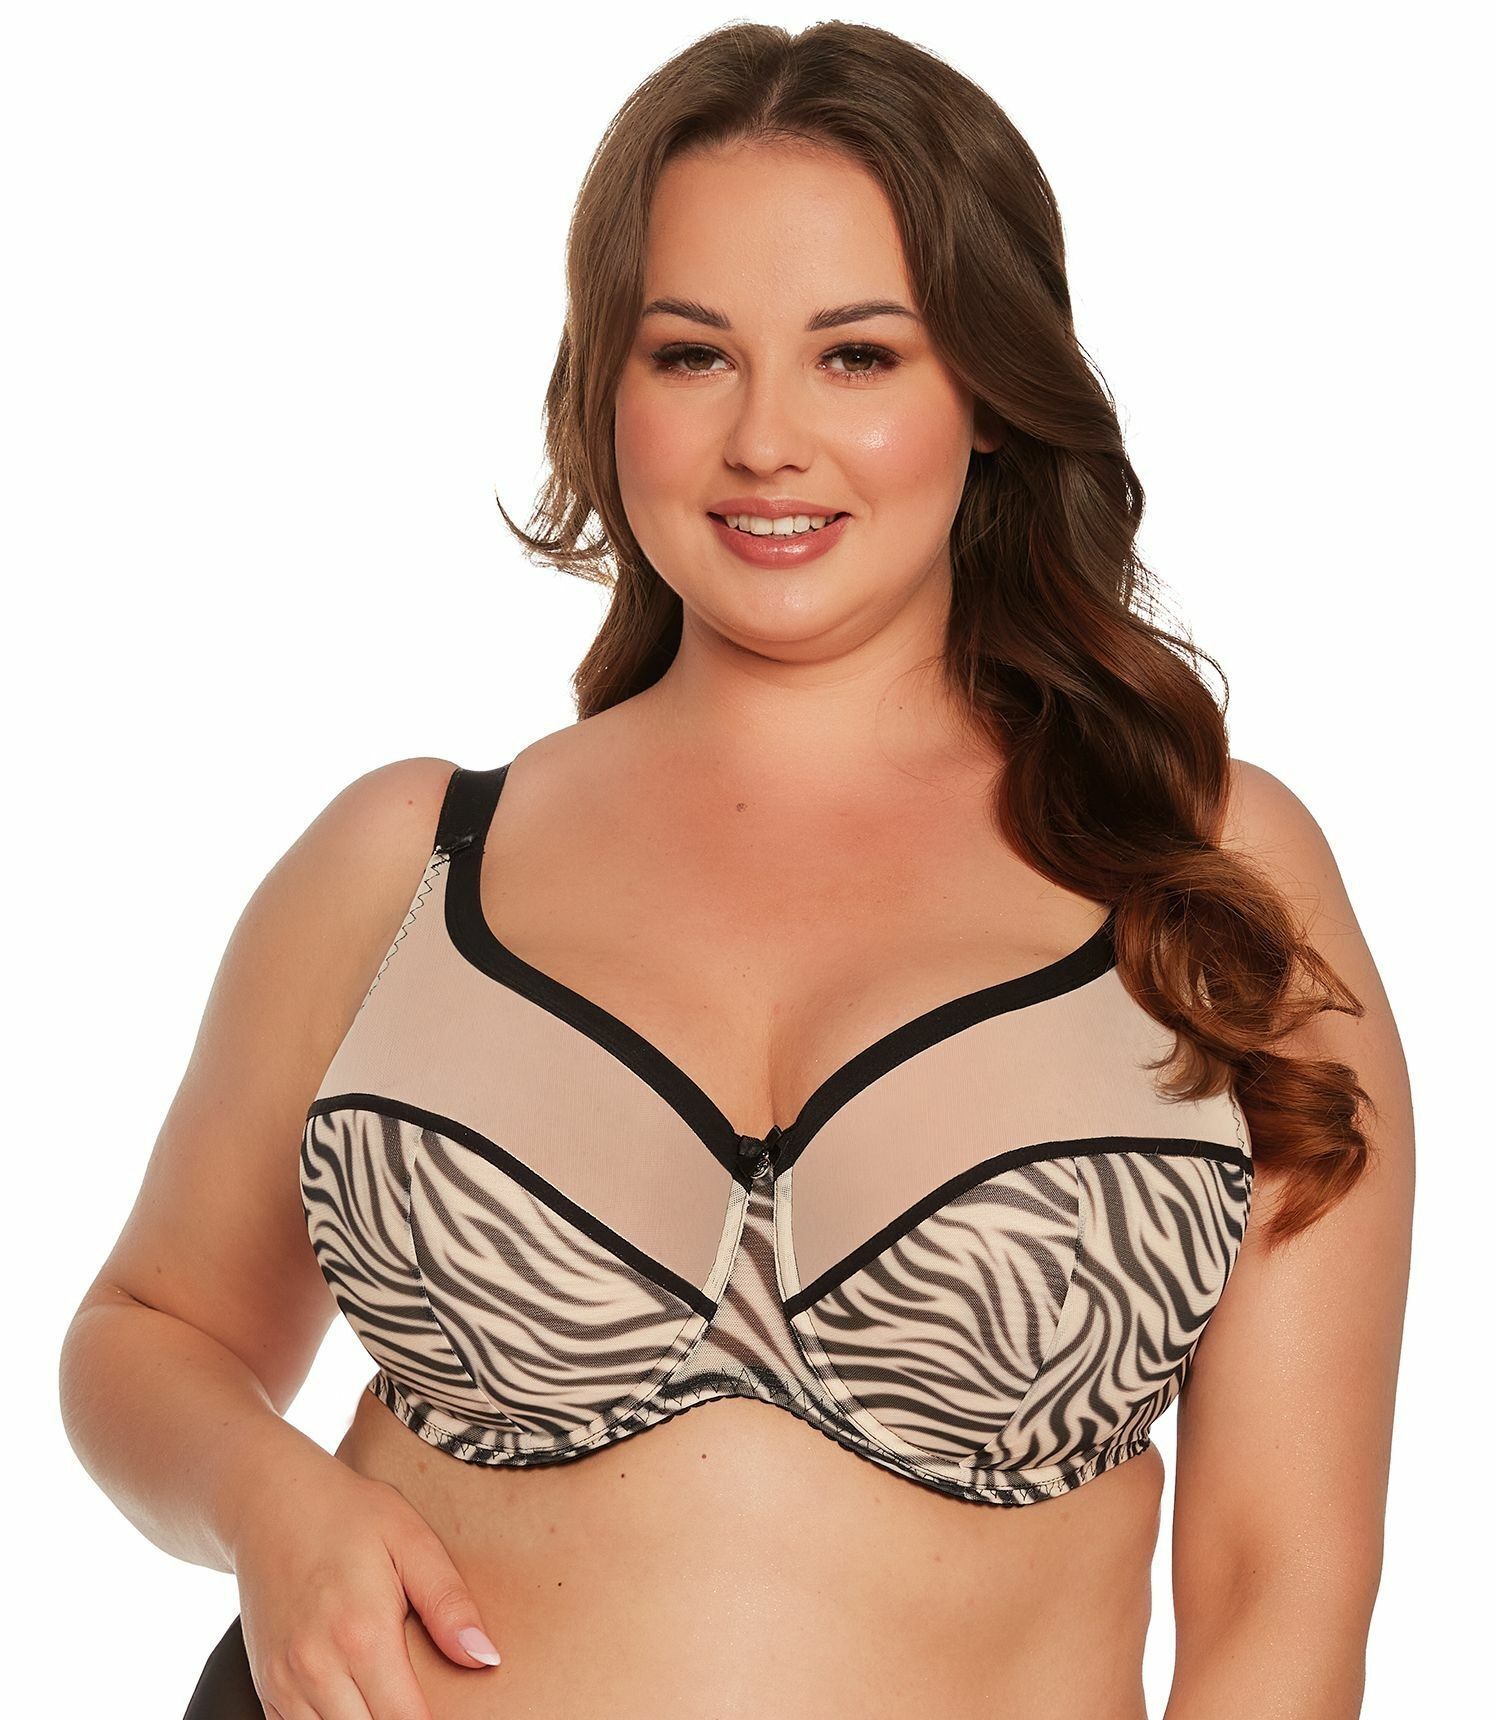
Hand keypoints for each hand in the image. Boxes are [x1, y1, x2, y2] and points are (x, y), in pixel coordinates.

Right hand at [231, 1454, 500, 1718]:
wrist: (272, 1502)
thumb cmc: (349, 1514)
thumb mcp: (411, 1540)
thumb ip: (449, 1603)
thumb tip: (486, 1658)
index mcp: (363, 1634)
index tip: (454, 1713)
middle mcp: (317, 1667)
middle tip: (421, 1699)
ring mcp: (285, 1680)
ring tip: (389, 1699)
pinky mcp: (266, 1683)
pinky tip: (354, 1704)